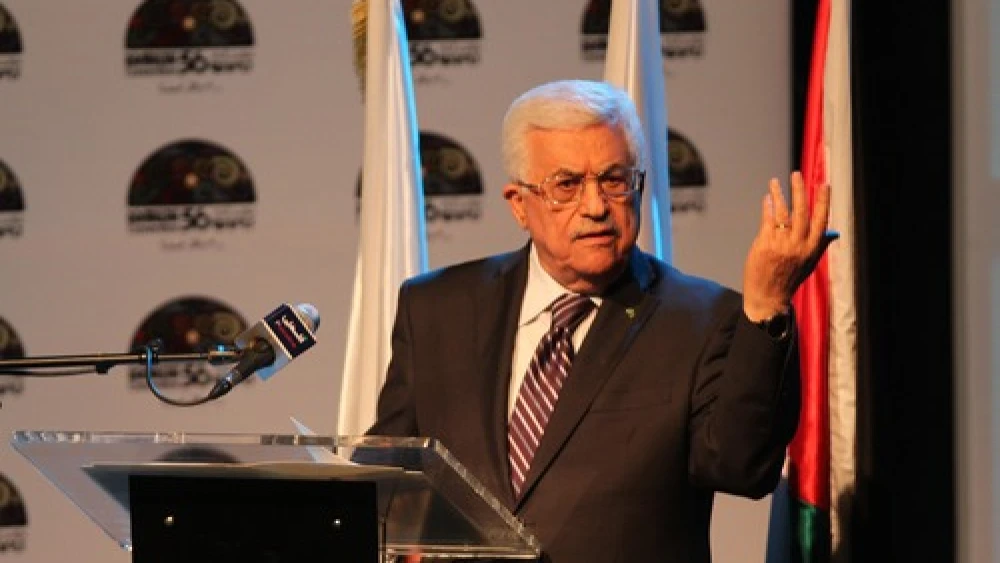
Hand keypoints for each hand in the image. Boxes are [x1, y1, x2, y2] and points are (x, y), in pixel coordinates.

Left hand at [742, 171, 838, 321]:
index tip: (824, 185)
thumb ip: (819, 246)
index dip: (823, 201)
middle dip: (799, 190)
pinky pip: (767, 220)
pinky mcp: (765, 244)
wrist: (768, 297)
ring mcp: (781, 244)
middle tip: (796, 175)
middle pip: (801, 211)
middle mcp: (798, 245)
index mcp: (812, 249)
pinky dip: (767, 207)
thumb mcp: (809, 264)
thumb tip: (833, 232)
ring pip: (782, 212)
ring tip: (774, 183)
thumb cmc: (788, 279)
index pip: (821, 220)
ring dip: (778, 194)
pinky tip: (766, 199)